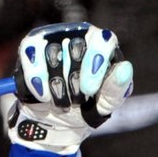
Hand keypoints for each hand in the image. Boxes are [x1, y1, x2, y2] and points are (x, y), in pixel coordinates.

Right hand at [8, 23, 133, 154]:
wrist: (57, 121)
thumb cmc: (86, 107)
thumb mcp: (105, 104)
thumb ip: (116, 89)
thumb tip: (125, 67)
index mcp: (102, 46)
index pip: (103, 41)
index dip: (96, 64)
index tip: (89, 90)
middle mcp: (79, 35)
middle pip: (76, 47)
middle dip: (75, 81)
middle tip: (77, 100)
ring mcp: (54, 37)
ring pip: (53, 53)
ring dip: (57, 85)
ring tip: (62, 102)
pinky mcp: (32, 46)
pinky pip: (32, 54)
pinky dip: (37, 79)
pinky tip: (44, 96)